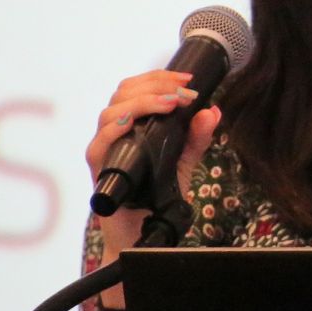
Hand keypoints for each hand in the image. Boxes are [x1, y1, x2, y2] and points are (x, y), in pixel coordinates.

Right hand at [84, 70, 222, 256]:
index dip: (158, 77)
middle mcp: (114, 133)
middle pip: (121, 93)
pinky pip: (99, 143)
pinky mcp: (99, 170)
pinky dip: (115, 128)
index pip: (135, 88)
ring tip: (170, 104)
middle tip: (183, 92)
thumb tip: (212, 111)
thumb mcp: (183, 162)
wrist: (144, 233)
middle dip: (154, 85)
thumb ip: (196, 138)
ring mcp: (104, 151)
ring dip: (141, 102)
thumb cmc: (157, 195)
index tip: (187, 79)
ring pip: (109, 112)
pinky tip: (133, 122)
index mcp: (131, 124)